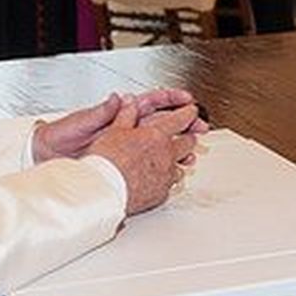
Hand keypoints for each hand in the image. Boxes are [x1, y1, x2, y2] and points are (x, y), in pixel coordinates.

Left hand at [32, 88, 206, 161]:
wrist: (44, 159)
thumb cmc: (56, 139)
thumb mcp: (77, 125)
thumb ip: (99, 113)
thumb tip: (118, 99)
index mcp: (117, 113)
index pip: (151, 102)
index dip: (171, 100)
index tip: (188, 100)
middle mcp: (124, 128)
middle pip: (162, 123)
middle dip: (184, 123)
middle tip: (201, 126)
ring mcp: (126, 146)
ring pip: (160, 144)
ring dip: (178, 146)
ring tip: (193, 151)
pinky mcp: (123, 163)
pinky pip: (148, 162)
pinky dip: (163, 165)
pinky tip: (175, 170)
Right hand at [86, 100, 200, 213]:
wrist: (104, 191)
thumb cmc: (107, 161)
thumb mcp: (114, 130)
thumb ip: (126, 114)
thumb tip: (130, 101)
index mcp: (157, 135)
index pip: (182, 119)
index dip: (189, 112)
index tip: (191, 110)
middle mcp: (167, 155)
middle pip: (189, 143)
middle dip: (188, 136)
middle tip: (184, 134)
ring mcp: (166, 176)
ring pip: (182, 166)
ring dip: (177, 161)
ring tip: (168, 159)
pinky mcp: (161, 194)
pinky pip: (170, 185)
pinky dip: (166, 180)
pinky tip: (155, 179)